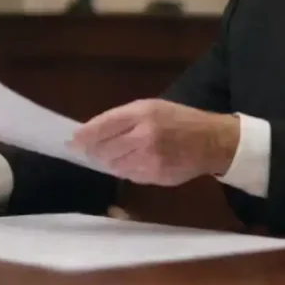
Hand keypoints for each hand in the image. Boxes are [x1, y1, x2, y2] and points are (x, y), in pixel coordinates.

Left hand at [71, 99, 239, 185]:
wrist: (213, 141)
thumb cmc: (179, 120)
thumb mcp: (151, 107)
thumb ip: (122, 118)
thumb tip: (90, 134)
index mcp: (142, 114)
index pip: (102, 126)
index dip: (83, 136)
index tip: (71, 142)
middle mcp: (144, 136)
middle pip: (103, 150)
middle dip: (95, 151)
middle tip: (93, 150)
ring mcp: (150, 159)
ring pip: (114, 166)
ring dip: (111, 162)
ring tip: (122, 154)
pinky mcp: (156, 177)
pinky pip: (129, 176)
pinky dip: (127, 170)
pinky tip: (137, 161)